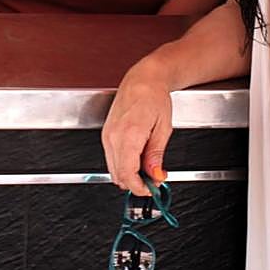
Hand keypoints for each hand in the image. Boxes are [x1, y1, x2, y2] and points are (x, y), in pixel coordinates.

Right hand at [102, 59, 173, 196]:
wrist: (142, 79)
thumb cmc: (154, 97)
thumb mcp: (163, 128)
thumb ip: (156, 154)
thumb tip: (155, 175)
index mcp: (129, 134)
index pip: (128, 174)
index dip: (140, 187)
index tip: (152, 189)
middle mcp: (113, 136)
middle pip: (118, 175)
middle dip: (136, 183)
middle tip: (154, 181)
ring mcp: (107, 135)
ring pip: (113, 169)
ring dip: (129, 176)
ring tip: (148, 169)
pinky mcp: (106, 134)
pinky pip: (111, 158)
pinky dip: (123, 165)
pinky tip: (138, 160)